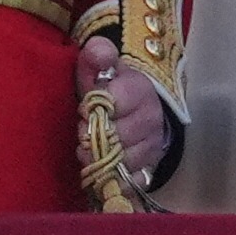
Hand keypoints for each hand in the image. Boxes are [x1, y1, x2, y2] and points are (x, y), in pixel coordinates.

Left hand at [77, 36, 164, 184]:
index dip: (90, 108)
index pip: (112, 102)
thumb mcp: (99, 67)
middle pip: (114, 136)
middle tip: (83, 130)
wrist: (135, 109)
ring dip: (98, 157)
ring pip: (119, 160)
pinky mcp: (149, 168)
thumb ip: (97, 55)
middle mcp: (152, 118)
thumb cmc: (109, 87)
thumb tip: (100, 53)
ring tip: (90, 147)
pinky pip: (127, 180)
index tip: (83, 108)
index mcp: (140, 89)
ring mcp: (153, 145)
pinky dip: (110, 176)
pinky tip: (102, 165)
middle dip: (91, 135)